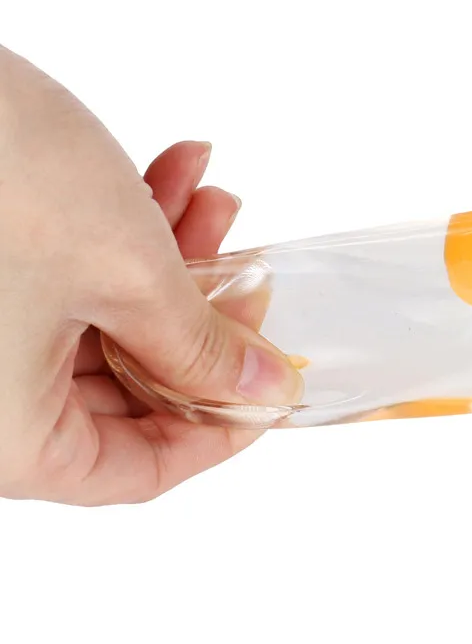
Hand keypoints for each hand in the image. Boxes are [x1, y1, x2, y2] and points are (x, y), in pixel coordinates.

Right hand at [0, 46, 301, 504]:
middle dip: (200, 321)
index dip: (220, 430)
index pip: (136, 471)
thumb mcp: (128, 275)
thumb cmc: (1, 178)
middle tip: (250, 274)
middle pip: (126, 391)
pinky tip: (173, 172)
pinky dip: (125, 232)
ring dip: (170, 261)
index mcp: (7, 437)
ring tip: (217, 200)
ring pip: (105, 325)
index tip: (271, 386)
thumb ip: (204, 346)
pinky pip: (67, 280)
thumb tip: (266, 390)